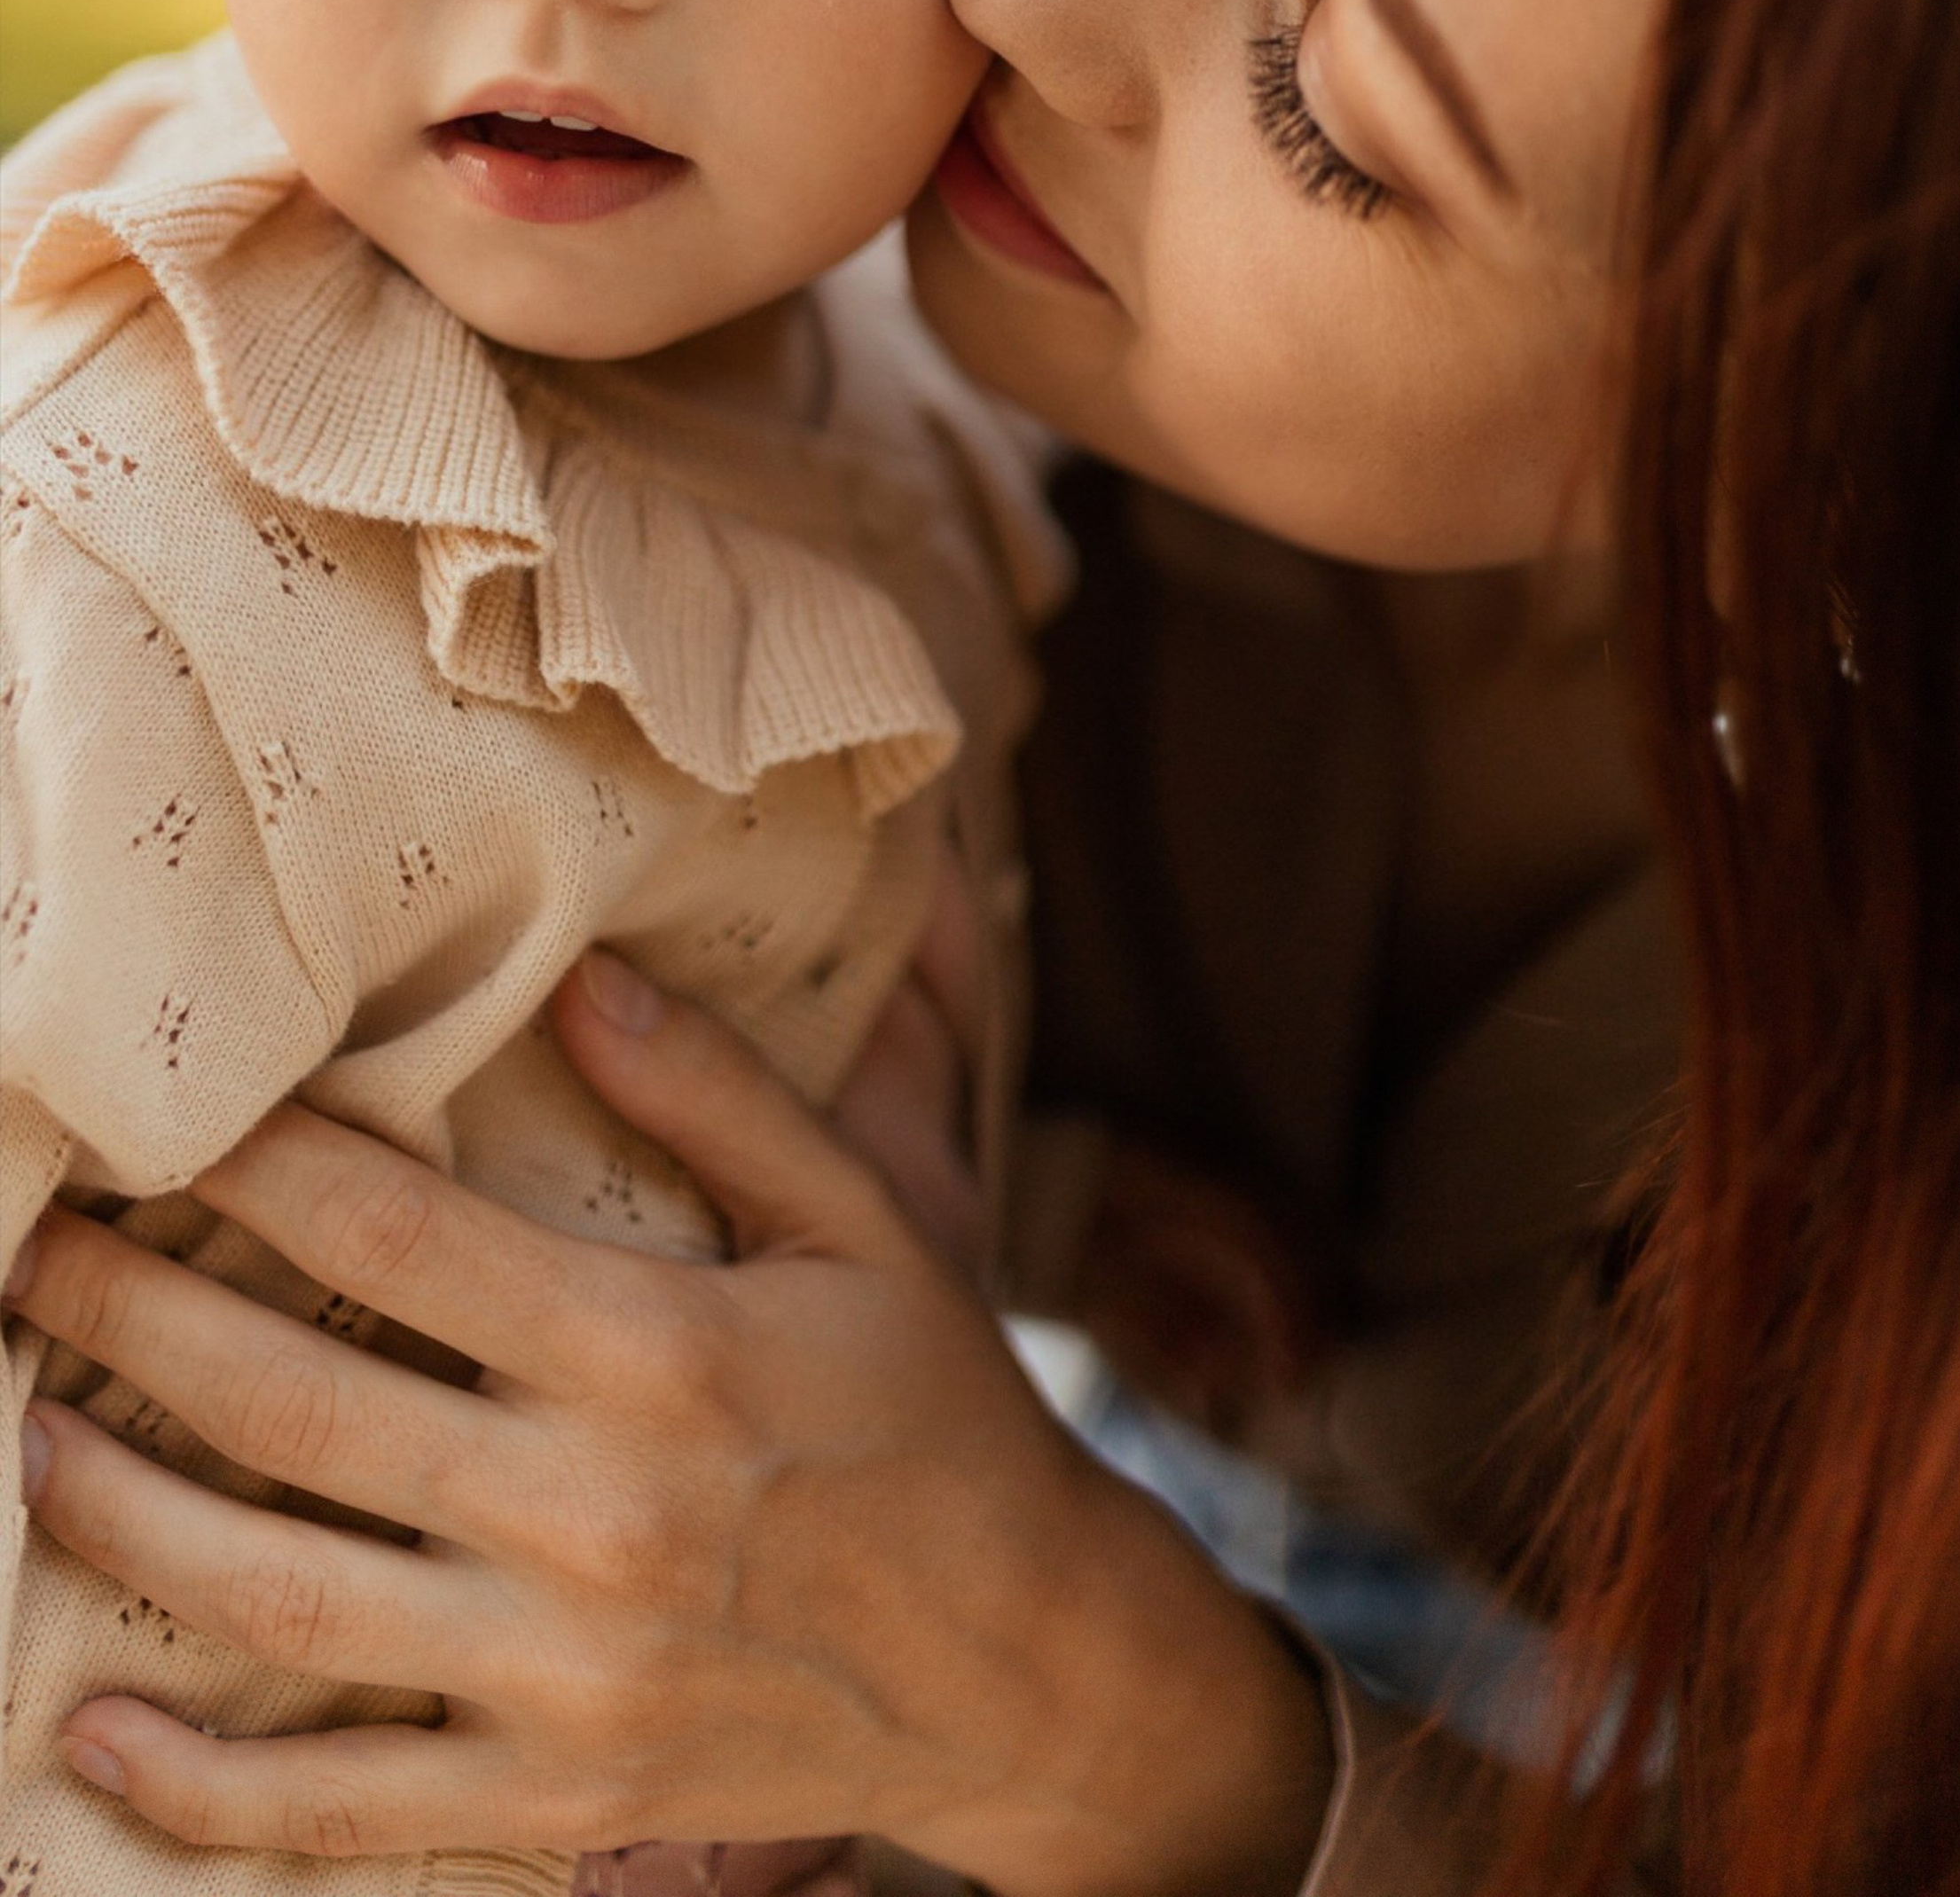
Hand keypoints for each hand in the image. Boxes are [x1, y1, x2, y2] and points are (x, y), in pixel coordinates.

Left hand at [7, 953, 1332, 1894]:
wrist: (1025, 1662)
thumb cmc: (938, 1410)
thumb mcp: (863, 1224)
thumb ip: (721, 1100)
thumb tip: (578, 985)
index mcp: (656, 1351)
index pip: (394, 1237)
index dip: (255, 1169)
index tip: (164, 1116)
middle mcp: (587, 1511)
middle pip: (292, 1406)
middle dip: (131, 1321)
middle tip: (35, 1253)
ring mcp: (559, 1672)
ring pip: (275, 1599)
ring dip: (118, 1520)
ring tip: (27, 1437)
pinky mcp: (553, 1796)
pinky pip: (339, 1808)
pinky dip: (196, 1791)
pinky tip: (85, 1742)